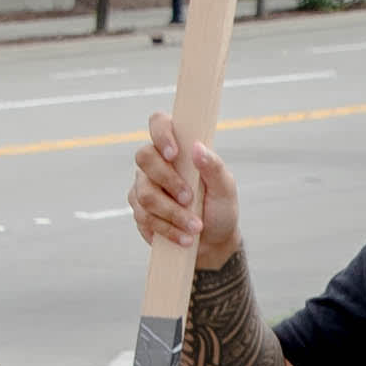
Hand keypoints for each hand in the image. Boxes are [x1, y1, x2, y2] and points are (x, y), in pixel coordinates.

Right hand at [130, 119, 241, 264]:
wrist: (212, 243)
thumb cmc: (219, 208)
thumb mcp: (225, 188)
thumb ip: (214, 167)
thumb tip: (197, 147)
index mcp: (179, 147)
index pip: (159, 123)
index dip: (161, 134)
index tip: (174, 154)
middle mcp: (157, 162)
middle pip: (144, 157)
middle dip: (168, 181)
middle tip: (189, 199)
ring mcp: (144, 185)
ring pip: (145, 193)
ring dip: (172, 213)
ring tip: (194, 227)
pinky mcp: (139, 210)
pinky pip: (144, 216)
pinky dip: (167, 228)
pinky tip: (184, 237)